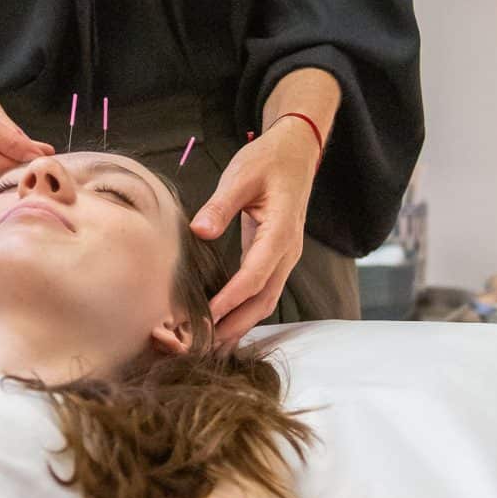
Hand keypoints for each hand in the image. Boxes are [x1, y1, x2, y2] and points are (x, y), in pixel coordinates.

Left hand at [189, 124, 320, 347]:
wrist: (296, 152)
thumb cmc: (269, 160)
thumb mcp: (241, 175)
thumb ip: (221, 204)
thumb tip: (200, 231)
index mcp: (280, 232)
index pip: (255, 276)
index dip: (230, 300)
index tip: (205, 318)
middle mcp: (287, 251)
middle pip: (264, 299)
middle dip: (235, 325)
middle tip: (203, 345)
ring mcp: (284, 257)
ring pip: (266, 300)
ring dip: (240, 324)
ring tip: (211, 345)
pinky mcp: (276, 257)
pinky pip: (263, 291)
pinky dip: (244, 311)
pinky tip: (224, 323)